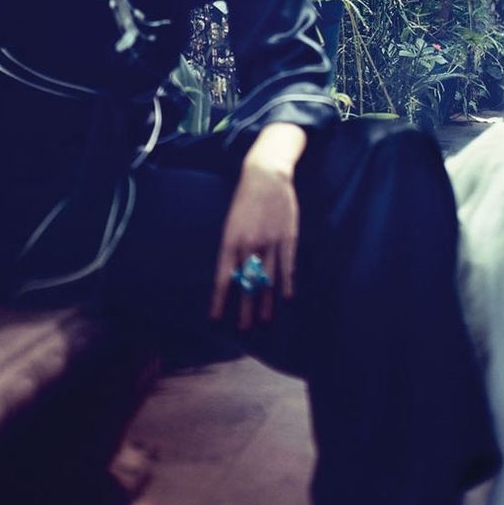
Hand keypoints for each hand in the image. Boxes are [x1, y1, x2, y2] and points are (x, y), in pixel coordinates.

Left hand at [210, 124, 305, 330]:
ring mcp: (269, 242)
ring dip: (266, 300)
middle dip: (244, 307)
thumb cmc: (245, 200)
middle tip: (244, 328)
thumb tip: (234, 273)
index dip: (220, 299)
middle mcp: (248, 245)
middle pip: (246, 282)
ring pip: (267, 277)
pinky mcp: (286, 237)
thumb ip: (233, 248)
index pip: (223, 277)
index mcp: (229, 241)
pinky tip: (287, 297)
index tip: (216, 318)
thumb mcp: (232, 223)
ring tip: (265, 319)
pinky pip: (287, 265)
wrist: (265, 176)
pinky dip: (286, 282)